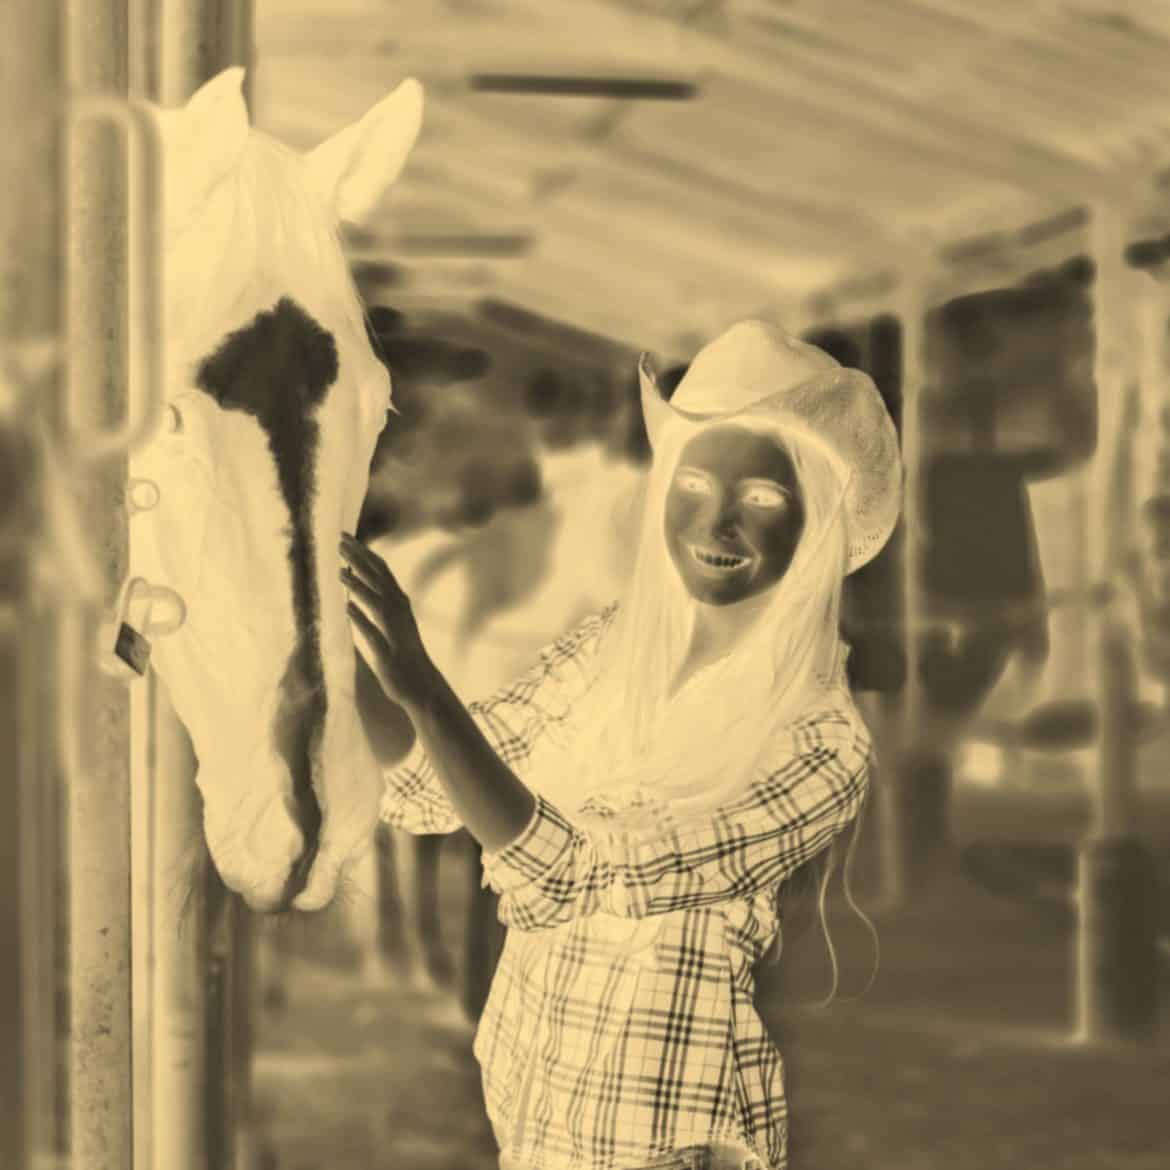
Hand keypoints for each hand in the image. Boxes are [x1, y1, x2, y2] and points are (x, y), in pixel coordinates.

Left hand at [339, 532, 437, 710]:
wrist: (421, 686)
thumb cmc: (404, 656)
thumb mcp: (392, 627)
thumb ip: (379, 609)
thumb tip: (357, 597)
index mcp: (399, 604)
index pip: (381, 572)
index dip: (364, 554)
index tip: (347, 538)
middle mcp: (400, 613)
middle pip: (379, 580)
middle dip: (359, 559)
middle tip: (340, 540)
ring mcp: (395, 632)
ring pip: (377, 602)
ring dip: (359, 585)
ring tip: (339, 571)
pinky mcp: (388, 653)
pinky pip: (374, 633)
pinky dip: (362, 619)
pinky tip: (347, 608)